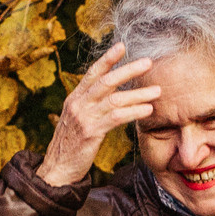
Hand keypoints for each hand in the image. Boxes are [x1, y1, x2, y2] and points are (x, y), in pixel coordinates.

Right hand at [35, 43, 159, 186]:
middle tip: (148, 62)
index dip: (107, 59)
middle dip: (128, 70)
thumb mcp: (76, 121)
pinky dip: (134, 112)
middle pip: (106, 81)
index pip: (92, 73)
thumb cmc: (70, 147)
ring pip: (114, 98)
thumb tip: (110, 96)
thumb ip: (90, 107)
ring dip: (138, 93)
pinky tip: (147, 110)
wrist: (57, 169)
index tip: (122, 46)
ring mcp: (84, 117)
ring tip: (157, 91)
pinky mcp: (91, 132)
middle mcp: (78, 104)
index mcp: (75, 99)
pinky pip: (116, 117)